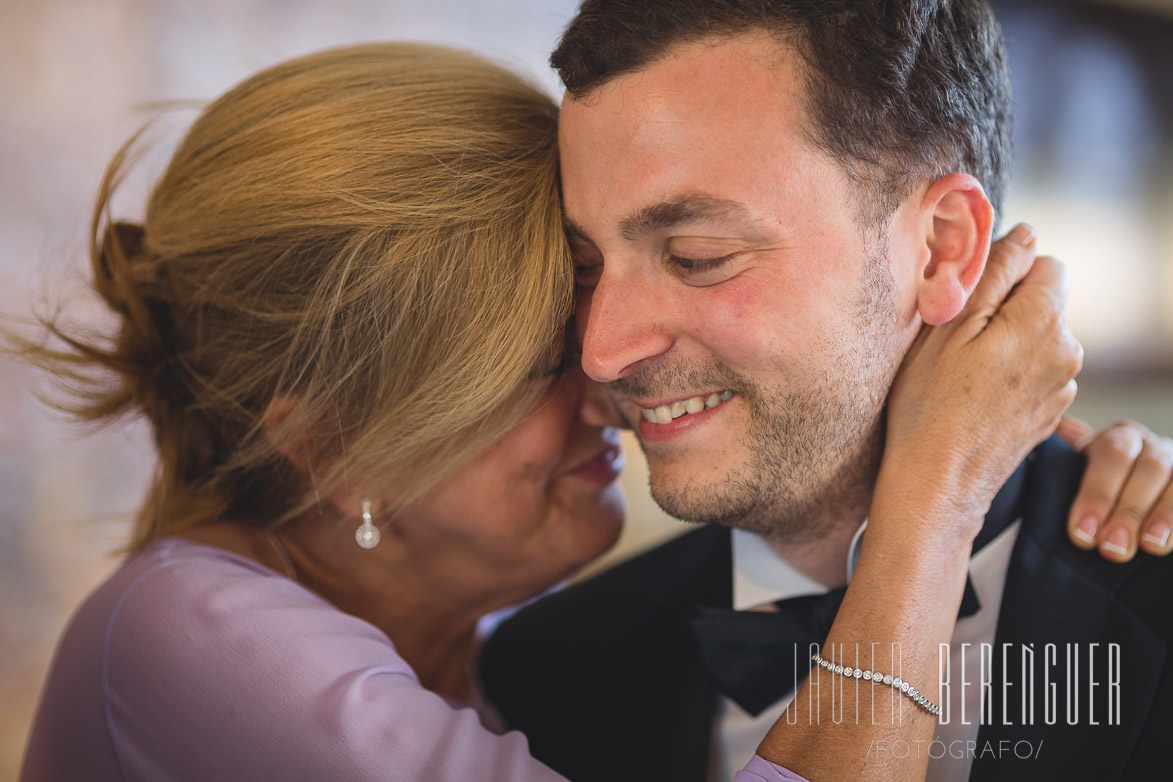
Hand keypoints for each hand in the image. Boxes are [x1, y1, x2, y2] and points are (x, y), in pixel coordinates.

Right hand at [883, 224, 1083, 529]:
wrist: (937, 482)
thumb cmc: (928, 404)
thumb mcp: (948, 326)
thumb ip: (992, 273)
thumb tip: (1025, 233)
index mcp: (1043, 322)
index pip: (1046, 264)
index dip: (1006, 274)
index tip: (970, 302)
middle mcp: (1066, 351)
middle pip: (1044, 303)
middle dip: (1006, 311)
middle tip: (957, 342)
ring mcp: (1063, 387)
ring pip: (1038, 340)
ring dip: (1008, 345)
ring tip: (964, 375)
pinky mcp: (1051, 414)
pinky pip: (1035, 374)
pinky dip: (1011, 377)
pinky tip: (977, 398)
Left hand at [1058, 417, 1172, 560]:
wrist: (1138, 481)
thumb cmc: (1104, 482)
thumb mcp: (1085, 467)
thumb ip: (1069, 452)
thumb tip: (1055, 428)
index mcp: (1120, 437)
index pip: (1111, 455)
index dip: (1097, 495)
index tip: (1082, 534)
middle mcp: (1154, 446)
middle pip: (1149, 469)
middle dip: (1129, 511)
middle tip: (1112, 548)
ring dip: (1165, 516)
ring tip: (1150, 545)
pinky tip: (1172, 542)